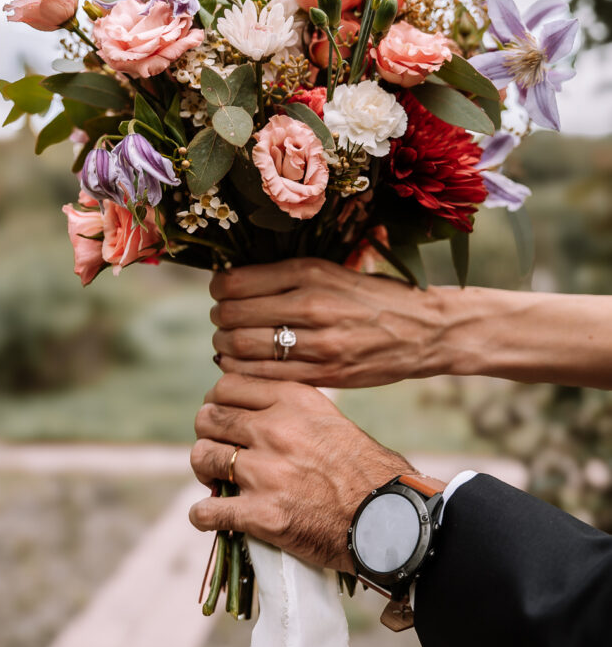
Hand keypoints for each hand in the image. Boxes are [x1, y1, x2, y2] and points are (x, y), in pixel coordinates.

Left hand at [189, 373, 418, 571]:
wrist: (387, 518)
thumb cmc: (365, 470)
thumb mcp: (329, 419)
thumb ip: (289, 409)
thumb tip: (249, 409)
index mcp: (293, 401)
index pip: (226, 385)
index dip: (217, 402)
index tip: (222, 417)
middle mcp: (275, 429)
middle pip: (208, 418)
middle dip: (207, 435)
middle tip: (217, 450)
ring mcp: (265, 472)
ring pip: (202, 457)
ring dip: (204, 471)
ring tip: (215, 482)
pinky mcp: (261, 513)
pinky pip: (206, 510)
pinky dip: (202, 515)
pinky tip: (210, 516)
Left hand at [210, 258, 448, 387]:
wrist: (426, 329)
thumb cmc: (373, 296)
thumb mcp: (332, 270)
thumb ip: (288, 275)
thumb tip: (235, 281)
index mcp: (310, 272)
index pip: (236, 282)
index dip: (220, 289)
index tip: (223, 292)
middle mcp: (311, 305)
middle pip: (234, 315)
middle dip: (220, 318)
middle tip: (223, 320)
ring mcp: (318, 343)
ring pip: (243, 348)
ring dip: (226, 346)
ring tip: (229, 343)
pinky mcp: (325, 374)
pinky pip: (266, 376)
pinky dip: (244, 372)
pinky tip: (244, 366)